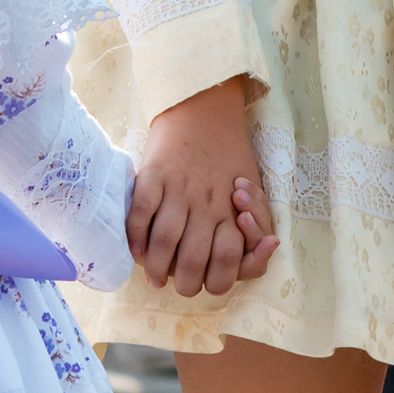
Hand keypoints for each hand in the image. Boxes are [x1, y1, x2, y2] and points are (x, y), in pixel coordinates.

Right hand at [124, 78, 273, 296]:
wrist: (203, 106)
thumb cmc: (229, 154)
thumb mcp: (251, 187)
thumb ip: (253, 221)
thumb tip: (259, 249)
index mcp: (233, 209)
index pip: (230, 261)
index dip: (219, 280)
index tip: (208, 281)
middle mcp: (207, 204)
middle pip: (193, 261)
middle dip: (184, 283)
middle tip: (177, 286)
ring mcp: (178, 190)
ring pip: (164, 243)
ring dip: (155, 268)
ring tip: (152, 276)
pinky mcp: (153, 175)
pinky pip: (140, 214)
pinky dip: (135, 238)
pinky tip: (135, 250)